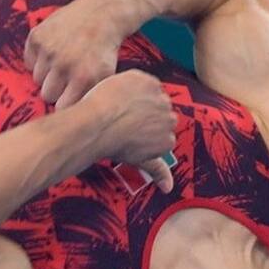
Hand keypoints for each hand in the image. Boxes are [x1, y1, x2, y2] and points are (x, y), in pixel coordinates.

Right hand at [25, 0, 130, 108]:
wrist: (102, 13)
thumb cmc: (104, 49)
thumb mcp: (106, 77)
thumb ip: (89, 98)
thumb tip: (72, 122)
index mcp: (83, 79)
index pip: (61, 109)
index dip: (66, 103)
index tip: (70, 97)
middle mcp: (64, 65)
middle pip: (47, 94)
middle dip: (55, 89)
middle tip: (66, 77)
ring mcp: (48, 50)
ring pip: (36, 78)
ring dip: (47, 73)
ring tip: (62, 61)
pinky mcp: (37, 36)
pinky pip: (29, 60)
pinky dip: (38, 58)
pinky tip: (53, 50)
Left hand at [84, 70, 177, 191]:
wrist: (98, 124)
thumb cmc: (113, 144)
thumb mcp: (138, 161)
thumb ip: (157, 171)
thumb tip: (168, 188)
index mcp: (167, 140)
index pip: (161, 131)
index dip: (144, 128)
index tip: (131, 128)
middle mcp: (169, 119)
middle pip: (160, 112)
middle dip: (145, 113)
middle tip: (124, 115)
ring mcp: (161, 99)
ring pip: (153, 95)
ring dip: (141, 97)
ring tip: (120, 103)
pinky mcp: (150, 83)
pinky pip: (145, 81)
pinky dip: (134, 84)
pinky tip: (120, 91)